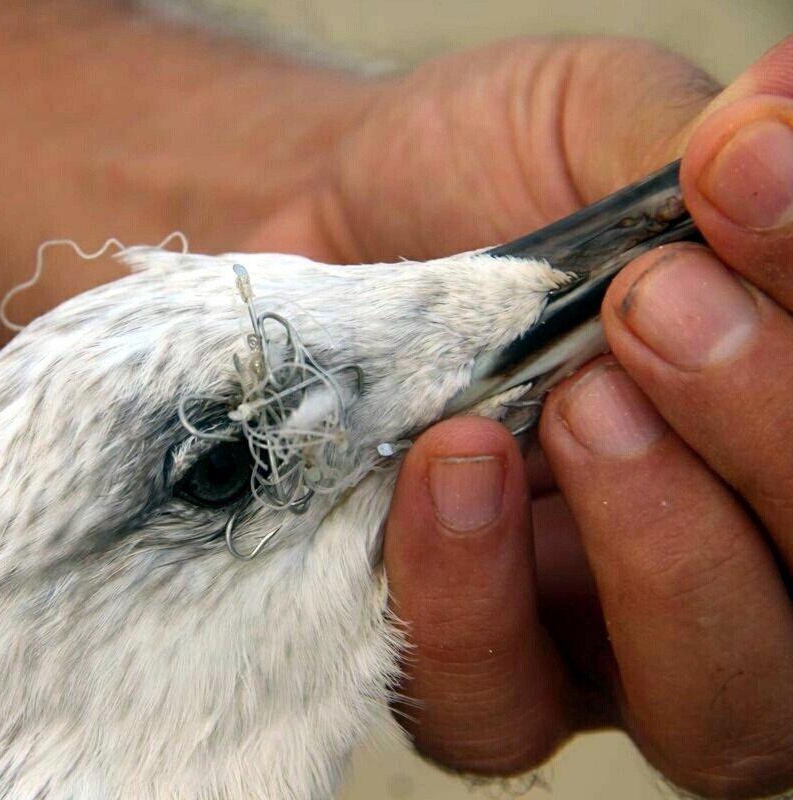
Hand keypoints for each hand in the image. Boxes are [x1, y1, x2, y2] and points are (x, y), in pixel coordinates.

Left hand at [353, 38, 792, 796]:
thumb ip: (689, 155)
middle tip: (652, 317)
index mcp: (774, 440)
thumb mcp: (598, 126)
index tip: (736, 192)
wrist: (326, 230)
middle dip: (768, 454)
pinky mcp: (458, 659)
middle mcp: (729, 559)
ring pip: (710, 714)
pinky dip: (472, 604)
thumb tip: (778, 118)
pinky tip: (442, 476)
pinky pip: (490, 707)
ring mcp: (597, 639)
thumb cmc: (478, 182)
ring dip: (661, 560)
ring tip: (569, 410)